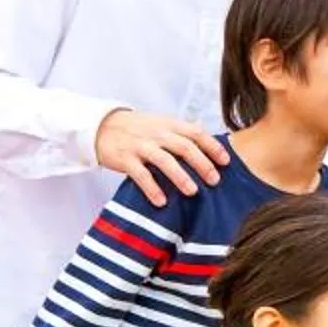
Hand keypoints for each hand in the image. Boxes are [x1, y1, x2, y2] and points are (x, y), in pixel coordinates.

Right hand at [95, 109, 228, 207]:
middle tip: (214, 180)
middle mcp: (156, 134)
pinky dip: (152, 189)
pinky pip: (140, 175)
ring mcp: (140, 146)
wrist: (101, 126)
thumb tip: (211, 145)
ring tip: (193, 191)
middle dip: (202, 164)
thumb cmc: (138, 129)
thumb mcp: (161, 124)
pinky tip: (162, 202)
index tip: (226, 161)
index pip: (196, 133)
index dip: (212, 147)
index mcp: (169, 124)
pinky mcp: (125, 159)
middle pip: (184, 147)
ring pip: (164, 160)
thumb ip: (182, 133)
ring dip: (180, 176)